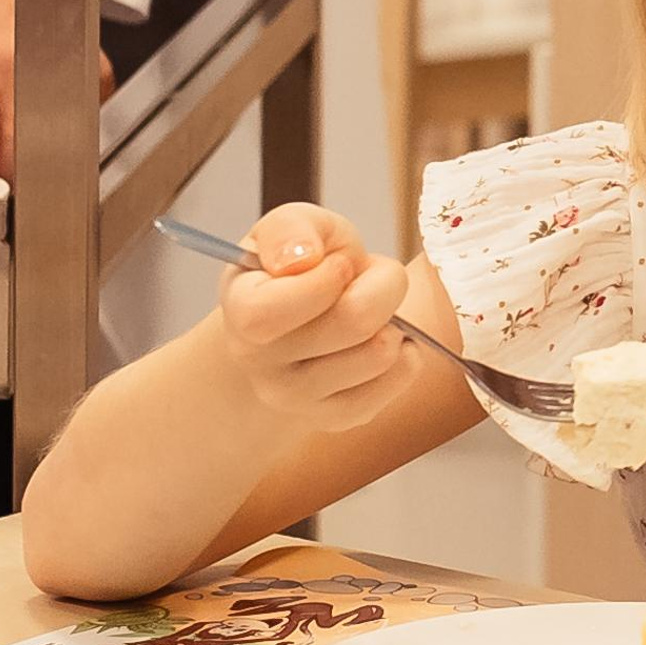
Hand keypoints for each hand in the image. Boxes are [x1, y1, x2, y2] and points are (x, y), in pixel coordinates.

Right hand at [216, 203, 415, 429]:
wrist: (298, 316)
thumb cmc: (296, 262)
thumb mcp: (289, 226)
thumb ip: (290, 229)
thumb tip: (300, 258)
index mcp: (240, 311)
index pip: (273, 312)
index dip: (324, 279)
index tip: (340, 262)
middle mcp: (260, 365)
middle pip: (353, 324)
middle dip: (382, 284)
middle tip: (371, 275)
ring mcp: (296, 399)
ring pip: (379, 355)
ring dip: (395, 318)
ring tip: (374, 306)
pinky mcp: (335, 418)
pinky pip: (393, 384)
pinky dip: (405, 353)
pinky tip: (384, 335)